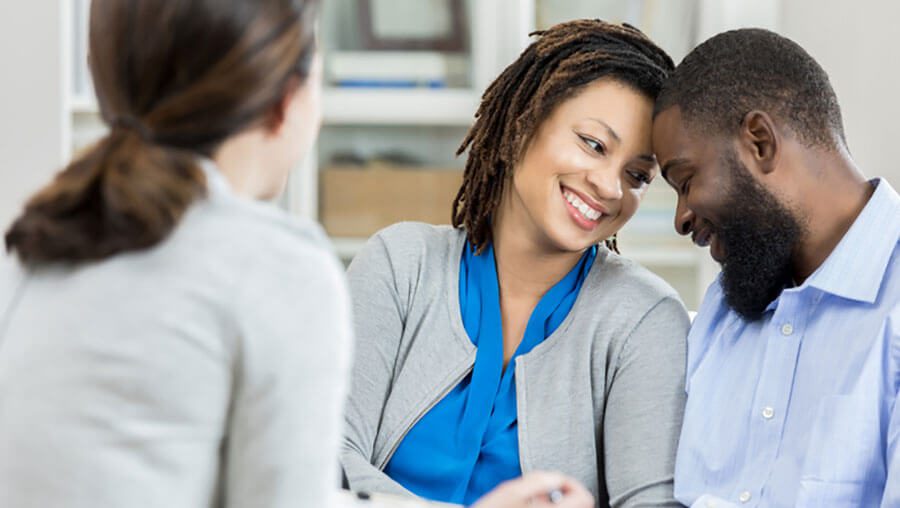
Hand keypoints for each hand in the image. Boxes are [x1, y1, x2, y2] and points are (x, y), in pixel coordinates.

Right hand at [471, 472, 593, 507]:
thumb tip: (557, 477)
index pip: (585, 498)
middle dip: (562, 494)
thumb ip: (538, 480)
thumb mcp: (511, 491)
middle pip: (579, 506)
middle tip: (541, 493)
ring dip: (553, 503)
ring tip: (531, 502)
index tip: (556, 481)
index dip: (571, 483)